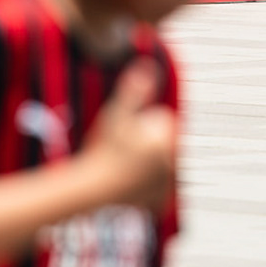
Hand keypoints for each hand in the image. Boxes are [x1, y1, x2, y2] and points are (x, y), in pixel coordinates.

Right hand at [81, 58, 177, 207]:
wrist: (93, 190)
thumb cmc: (104, 151)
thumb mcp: (117, 115)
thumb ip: (134, 91)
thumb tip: (147, 64)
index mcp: (167, 141)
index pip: (161, 123)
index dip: (141, 125)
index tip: (125, 135)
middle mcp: (172, 163)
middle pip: (160, 145)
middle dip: (144, 145)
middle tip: (120, 153)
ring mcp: (167, 185)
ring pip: (158, 165)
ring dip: (146, 164)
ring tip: (122, 168)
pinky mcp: (160, 202)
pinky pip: (156, 187)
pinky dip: (146, 186)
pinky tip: (128, 184)